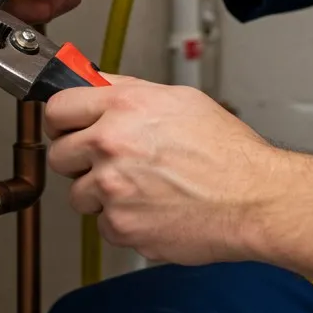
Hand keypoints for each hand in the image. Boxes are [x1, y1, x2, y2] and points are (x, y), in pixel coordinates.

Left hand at [44, 75, 291, 264]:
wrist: (254, 198)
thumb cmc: (228, 152)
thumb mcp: (179, 100)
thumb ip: (128, 92)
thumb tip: (96, 86)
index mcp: (123, 107)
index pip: (58, 108)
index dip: (62, 120)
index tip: (66, 127)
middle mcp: (111, 145)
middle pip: (59, 155)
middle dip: (79, 160)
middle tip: (108, 162)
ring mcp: (113, 188)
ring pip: (80, 195)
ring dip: (102, 194)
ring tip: (141, 188)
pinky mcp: (121, 226)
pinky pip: (103, 224)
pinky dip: (124, 221)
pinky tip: (153, 209)